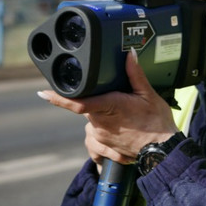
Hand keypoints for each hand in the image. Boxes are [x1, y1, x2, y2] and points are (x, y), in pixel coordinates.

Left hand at [37, 49, 178, 164]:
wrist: (163, 151)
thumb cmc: (157, 123)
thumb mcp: (149, 94)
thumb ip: (135, 74)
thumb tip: (128, 54)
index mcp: (109, 106)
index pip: (77, 102)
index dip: (58, 98)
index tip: (43, 93)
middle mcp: (100, 123)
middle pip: (88, 109)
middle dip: (99, 103)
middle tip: (121, 103)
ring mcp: (101, 137)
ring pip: (92, 124)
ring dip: (103, 119)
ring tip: (126, 120)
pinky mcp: (105, 148)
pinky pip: (97, 139)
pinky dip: (106, 135)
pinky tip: (122, 134)